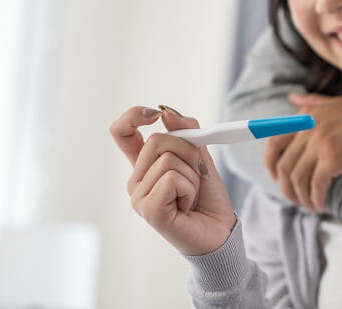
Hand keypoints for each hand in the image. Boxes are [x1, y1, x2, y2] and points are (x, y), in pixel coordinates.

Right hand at [110, 106, 235, 254]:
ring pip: (168, 160)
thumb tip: (166, 111)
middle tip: (195, 175)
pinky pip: (171, 179)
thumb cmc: (208, 197)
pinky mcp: (149, 211)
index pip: (121, 132)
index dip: (133, 116)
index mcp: (144, 166)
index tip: (155, 113)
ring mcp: (139, 197)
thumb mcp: (200, 156)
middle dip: (188, 151)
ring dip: (192, 175)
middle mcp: (136, 180)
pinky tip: (187, 206)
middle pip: (156, 140)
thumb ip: (186, 132)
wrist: (220, 230)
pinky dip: (189, 188)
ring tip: (191, 195)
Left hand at [264, 92, 341, 210]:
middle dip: (287, 187)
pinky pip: (317, 184)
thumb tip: (291, 98)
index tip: (275, 177)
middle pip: (285, 166)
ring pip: (298, 178)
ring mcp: (319, 143)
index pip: (274, 142)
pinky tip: (321, 203)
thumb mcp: (332, 102)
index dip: (270, 163)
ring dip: (301, 196)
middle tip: (295, 199)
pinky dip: (316, 197)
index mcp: (304, 116)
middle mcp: (307, 129)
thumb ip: (310, 102)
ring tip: (309, 205)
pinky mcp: (333, 158)